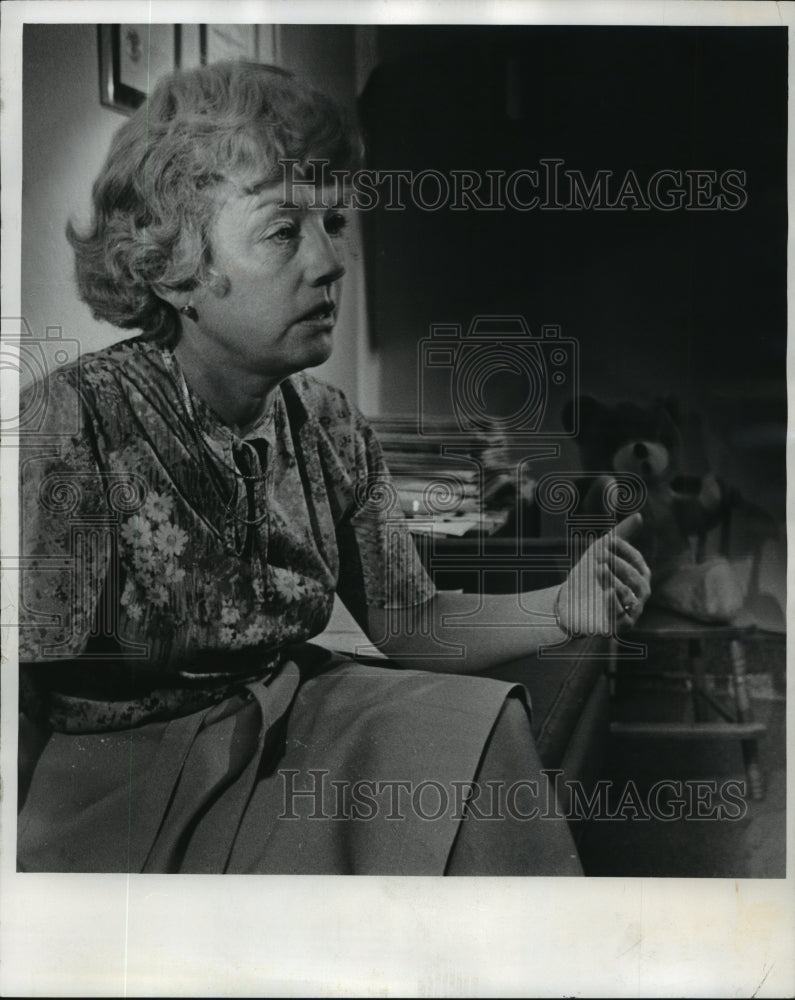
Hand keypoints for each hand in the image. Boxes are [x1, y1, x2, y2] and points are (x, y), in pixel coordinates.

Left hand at [556, 512, 651, 634]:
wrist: (569, 602)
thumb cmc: (589, 576)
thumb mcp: (602, 551)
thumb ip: (621, 535)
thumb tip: (639, 515)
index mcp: (639, 576)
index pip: (637, 560)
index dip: (623, 549)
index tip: (607, 541)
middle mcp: (639, 595)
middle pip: (635, 578)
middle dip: (618, 565)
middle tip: (600, 556)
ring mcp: (630, 611)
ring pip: (628, 596)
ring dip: (613, 580)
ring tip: (598, 569)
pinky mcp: (618, 626)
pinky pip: (620, 616)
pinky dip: (612, 603)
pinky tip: (605, 592)